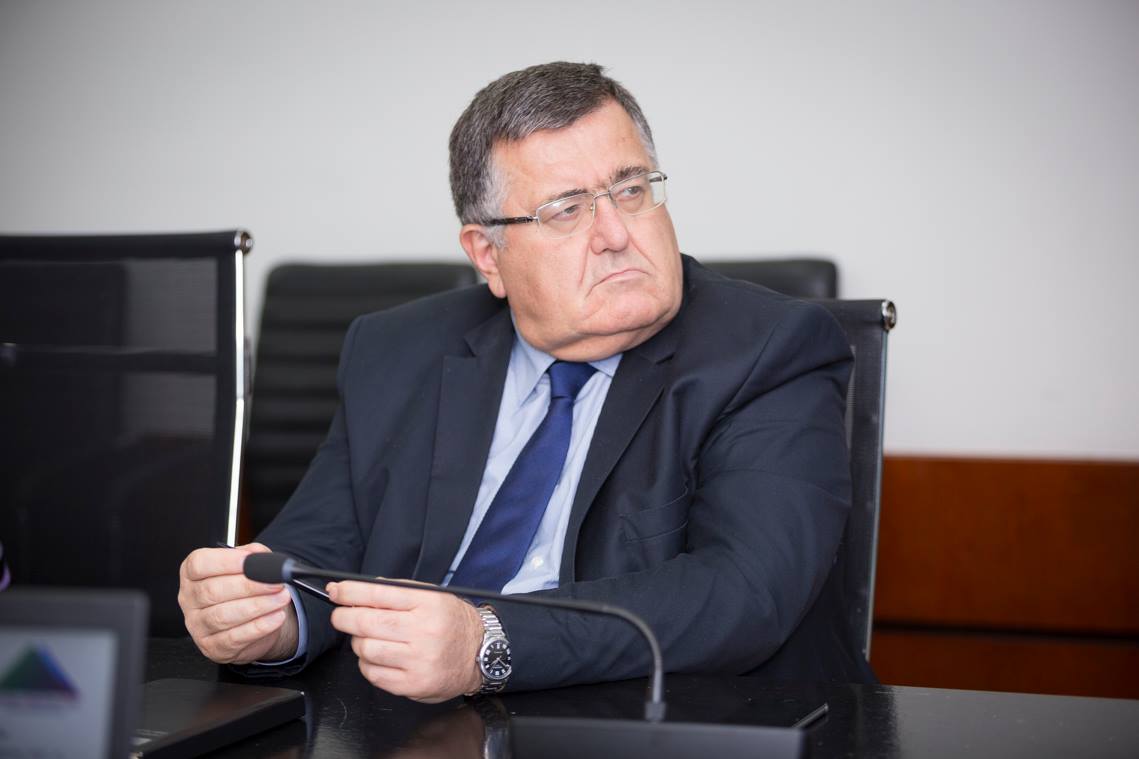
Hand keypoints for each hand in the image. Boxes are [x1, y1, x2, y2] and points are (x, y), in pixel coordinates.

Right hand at [178, 542, 298, 663]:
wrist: (253, 621)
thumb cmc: (245, 589)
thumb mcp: (249, 566)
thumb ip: (254, 556)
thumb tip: (261, 558)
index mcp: (192, 574)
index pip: (199, 564)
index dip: (226, 561)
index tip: (251, 561)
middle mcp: (189, 599)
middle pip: (212, 591)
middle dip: (249, 586)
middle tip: (276, 583)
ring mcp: (197, 626)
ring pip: (223, 616)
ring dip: (258, 606)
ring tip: (281, 598)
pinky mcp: (212, 647)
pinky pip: (234, 638)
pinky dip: (259, 627)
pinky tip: (276, 617)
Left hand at [328, 580, 483, 702]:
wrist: (480, 653)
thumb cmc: (451, 622)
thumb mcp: (431, 596)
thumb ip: (397, 592)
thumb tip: (356, 592)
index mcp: (428, 603)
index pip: (377, 594)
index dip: (349, 592)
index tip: (335, 591)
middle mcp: (424, 630)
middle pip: (366, 622)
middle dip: (344, 617)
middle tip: (341, 616)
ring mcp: (418, 659)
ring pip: (366, 649)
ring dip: (359, 643)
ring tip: (369, 639)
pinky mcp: (413, 684)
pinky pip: (373, 673)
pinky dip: (367, 664)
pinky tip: (379, 657)